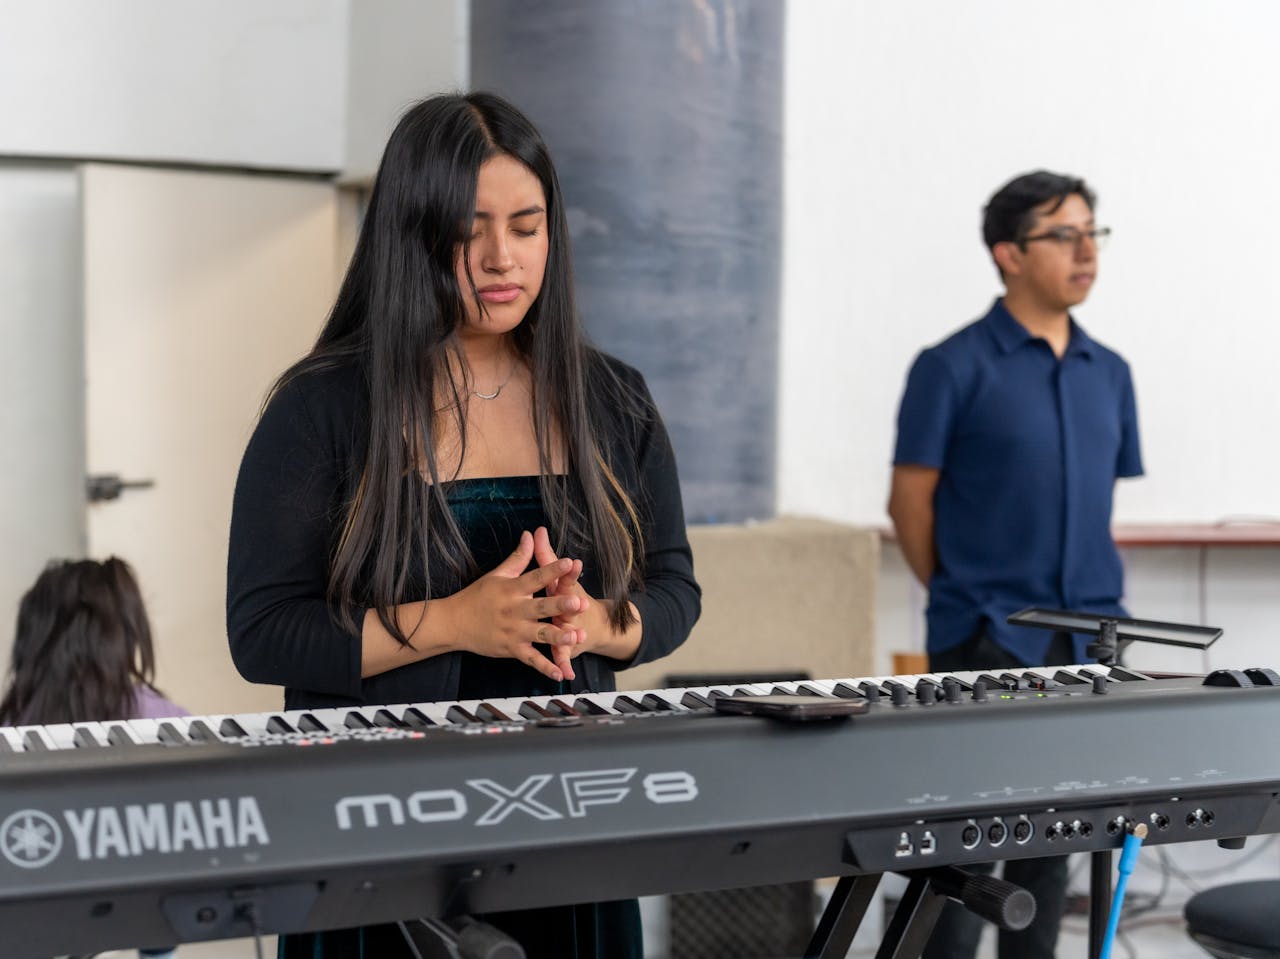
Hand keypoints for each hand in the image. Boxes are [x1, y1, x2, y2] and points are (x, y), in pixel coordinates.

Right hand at [447, 530, 585, 681]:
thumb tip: (531, 534)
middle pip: (541, 607)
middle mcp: (514, 610)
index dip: (553, 570)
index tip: (570, 562)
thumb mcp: (497, 574)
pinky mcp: (511, 649)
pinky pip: (531, 660)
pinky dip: (545, 668)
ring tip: (577, 636)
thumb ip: (518, 557)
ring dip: (559, 636)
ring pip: (540, 634)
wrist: (453, 622)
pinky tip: (560, 673)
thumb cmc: (477, 596)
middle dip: (561, 606)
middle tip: (581, 603)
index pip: (536, 577)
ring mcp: (513, 632)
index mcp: (512, 589)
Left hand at [532, 526, 613, 680]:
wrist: (594, 626)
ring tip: (576, 639)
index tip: (573, 562)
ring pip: (567, 632)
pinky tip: (564, 675)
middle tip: (577, 603)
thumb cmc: (569, 597)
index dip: (568, 570)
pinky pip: (563, 657)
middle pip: (569, 606)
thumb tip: (537, 530)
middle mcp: (569, 610)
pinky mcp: (566, 647)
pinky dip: (563, 666)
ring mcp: (569, 630)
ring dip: (571, 636)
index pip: (566, 578)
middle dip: (572, 605)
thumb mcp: (558, 577)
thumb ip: (545, 555)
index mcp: (565, 591)